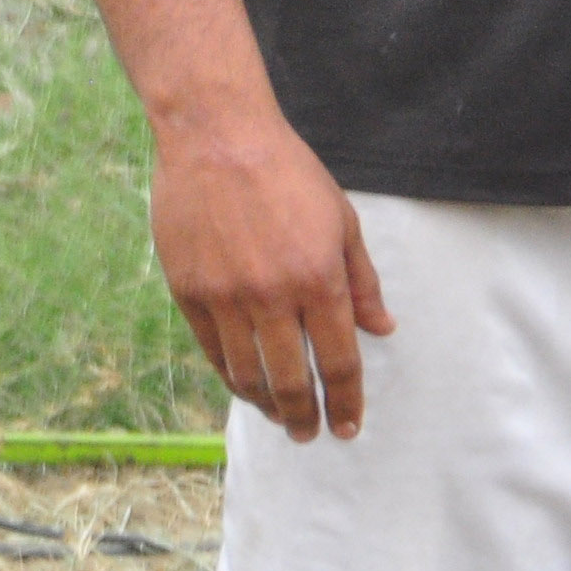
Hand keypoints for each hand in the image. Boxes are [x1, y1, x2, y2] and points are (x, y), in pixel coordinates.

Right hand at [150, 105, 393, 439]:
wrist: (216, 137)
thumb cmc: (287, 172)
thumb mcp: (341, 220)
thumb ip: (362, 281)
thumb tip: (382, 329)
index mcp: (318, 278)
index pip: (338, 362)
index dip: (346, 403)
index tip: (349, 426)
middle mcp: (272, 296)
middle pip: (291, 383)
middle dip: (306, 418)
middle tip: (311, 433)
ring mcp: (225, 297)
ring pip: (247, 376)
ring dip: (267, 406)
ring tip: (280, 416)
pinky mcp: (189, 292)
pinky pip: (212, 352)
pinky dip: (231, 376)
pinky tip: (245, 384)